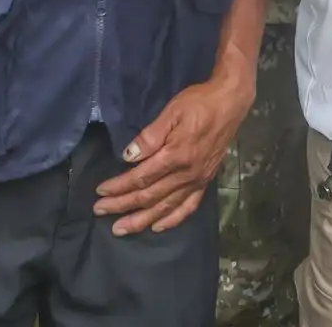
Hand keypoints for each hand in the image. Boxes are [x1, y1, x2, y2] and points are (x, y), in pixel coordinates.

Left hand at [93, 69, 253, 235]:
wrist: (231, 102)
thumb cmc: (199, 102)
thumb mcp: (172, 112)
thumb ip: (150, 136)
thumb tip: (128, 157)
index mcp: (176, 156)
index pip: (141, 178)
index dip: (119, 186)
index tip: (100, 191)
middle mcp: (187, 174)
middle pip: (150, 196)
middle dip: (123, 205)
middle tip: (100, 210)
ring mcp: (198, 180)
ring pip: (166, 207)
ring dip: (142, 220)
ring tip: (121, 229)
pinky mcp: (206, 180)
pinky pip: (189, 206)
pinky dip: (173, 219)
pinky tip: (158, 227)